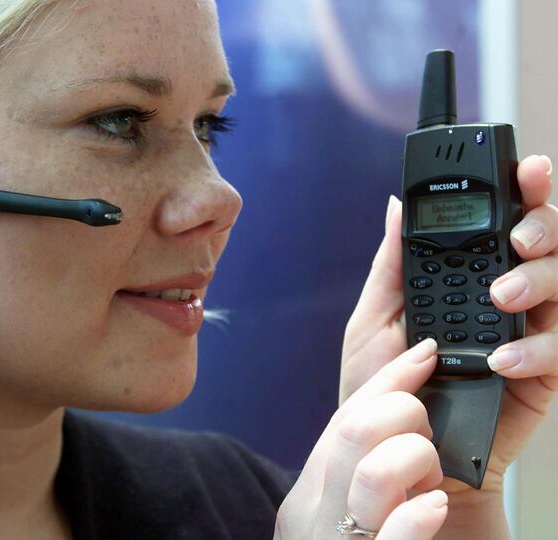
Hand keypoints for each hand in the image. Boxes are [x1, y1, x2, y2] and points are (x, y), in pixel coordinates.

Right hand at [275, 340, 447, 539]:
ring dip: (417, 464)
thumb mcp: (347, 514)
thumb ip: (363, 469)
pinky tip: (434, 509)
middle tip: (427, 445)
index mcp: (309, 492)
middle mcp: (315, 512)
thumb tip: (398, 410)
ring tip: (431, 488)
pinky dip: (420, 513)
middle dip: (404, 414)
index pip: (344, 415)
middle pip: (354, 428)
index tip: (425, 353)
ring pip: (375, 471)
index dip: (390, 377)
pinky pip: (396, 533)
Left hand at [340, 154, 555, 497]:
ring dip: (540, 279)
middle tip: (518, 237)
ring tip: (501, 296)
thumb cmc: (383, 387)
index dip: (521, 191)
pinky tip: (501, 358)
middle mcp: (503, 297)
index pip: (502, 223)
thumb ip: (392, 264)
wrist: (395, 451)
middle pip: (546, 245)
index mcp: (466, 277)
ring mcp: (527, 333)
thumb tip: (397, 206)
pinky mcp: (542, 374)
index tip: (526, 167)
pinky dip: (537, 349)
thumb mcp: (374, 319)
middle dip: (542, 227)